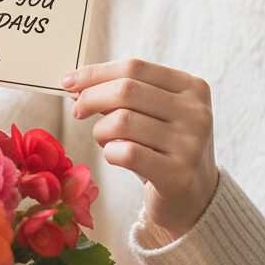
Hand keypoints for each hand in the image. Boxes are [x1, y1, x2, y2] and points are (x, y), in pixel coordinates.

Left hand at [63, 58, 219, 240]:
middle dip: (90, 98)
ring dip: (101, 131)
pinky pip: (126, 153)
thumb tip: (74, 83)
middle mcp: (196, 112)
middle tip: (77, 111)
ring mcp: (190, 144)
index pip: (135, 67)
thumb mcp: (151, 115)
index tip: (68, 82)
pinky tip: (115, 156)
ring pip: (122, 121)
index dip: (95, 73)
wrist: (195, 198)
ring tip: (105, 140)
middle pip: (127, 89)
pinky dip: (109, 153)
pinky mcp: (178, 175)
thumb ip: (119, 95)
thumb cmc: (163, 149)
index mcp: (192, 87)